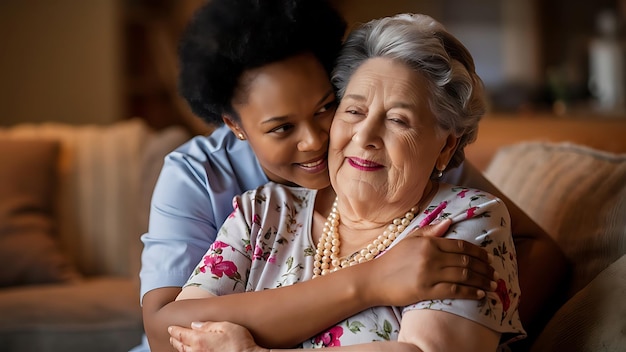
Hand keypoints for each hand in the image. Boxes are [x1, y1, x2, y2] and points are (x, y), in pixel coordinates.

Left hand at [169, 321, 267, 351]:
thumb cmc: (240, 342)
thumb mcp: (226, 326)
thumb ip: (209, 325)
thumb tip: (195, 324)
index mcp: (200, 340)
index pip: (182, 334)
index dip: (175, 330)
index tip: (170, 328)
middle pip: (182, 345)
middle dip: (175, 339)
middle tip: (172, 335)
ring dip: (180, 348)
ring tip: (178, 343)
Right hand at [365, 219, 496, 305]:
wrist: (374, 279)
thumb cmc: (392, 259)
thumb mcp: (410, 240)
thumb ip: (431, 231)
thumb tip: (449, 222)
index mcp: (429, 242)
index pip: (460, 246)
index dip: (478, 252)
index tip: (489, 258)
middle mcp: (431, 257)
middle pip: (466, 261)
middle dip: (484, 268)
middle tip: (495, 273)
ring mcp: (429, 274)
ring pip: (463, 276)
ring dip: (482, 281)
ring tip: (493, 285)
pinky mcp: (426, 290)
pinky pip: (454, 291)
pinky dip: (470, 292)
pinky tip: (479, 294)